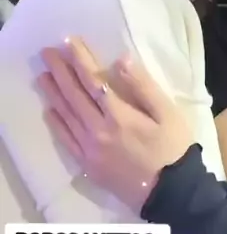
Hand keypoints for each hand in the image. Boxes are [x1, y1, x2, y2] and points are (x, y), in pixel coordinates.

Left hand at [37, 37, 193, 213]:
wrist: (172, 192)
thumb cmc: (174, 148)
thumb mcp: (168, 112)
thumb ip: (144, 86)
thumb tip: (121, 60)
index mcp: (119, 114)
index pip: (93, 80)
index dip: (79, 59)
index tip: (68, 41)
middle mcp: (99, 130)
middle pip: (74, 95)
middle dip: (61, 71)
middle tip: (47, 53)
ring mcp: (91, 149)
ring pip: (67, 115)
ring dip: (54, 93)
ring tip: (44, 75)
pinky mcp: (89, 164)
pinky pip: (67, 140)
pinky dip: (57, 123)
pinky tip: (51, 111)